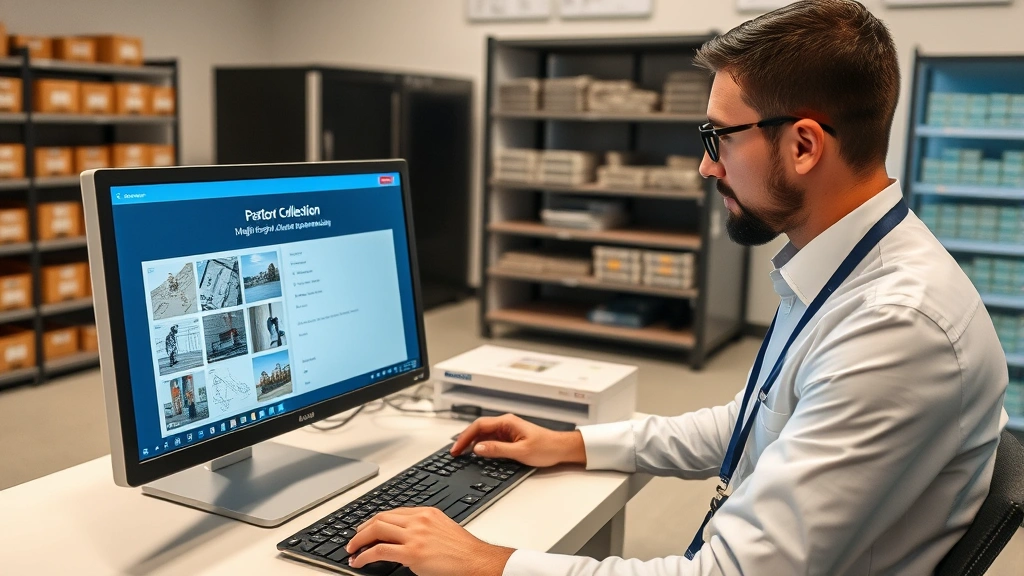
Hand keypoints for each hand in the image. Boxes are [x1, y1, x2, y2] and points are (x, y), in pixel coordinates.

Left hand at [345, 507, 512, 575]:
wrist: (475, 560)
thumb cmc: (463, 550)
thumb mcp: (442, 529)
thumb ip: (424, 529)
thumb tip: (406, 537)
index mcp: (426, 513)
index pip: (393, 512)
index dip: (375, 521)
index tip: (367, 528)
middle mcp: (418, 520)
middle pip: (381, 518)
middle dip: (362, 529)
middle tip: (354, 538)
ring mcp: (414, 535)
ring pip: (376, 531)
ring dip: (359, 541)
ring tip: (352, 550)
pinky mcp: (411, 553)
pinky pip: (380, 551)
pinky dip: (365, 556)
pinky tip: (359, 561)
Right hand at [450, 413, 585, 467]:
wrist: (561, 449)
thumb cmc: (546, 447)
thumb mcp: (520, 451)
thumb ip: (498, 450)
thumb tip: (478, 448)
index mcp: (507, 422)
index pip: (479, 426)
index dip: (464, 437)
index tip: (456, 449)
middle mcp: (505, 424)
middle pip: (478, 429)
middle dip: (464, 440)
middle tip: (454, 453)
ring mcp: (507, 431)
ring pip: (484, 435)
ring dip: (472, 443)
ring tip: (461, 454)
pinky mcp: (510, 438)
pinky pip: (491, 440)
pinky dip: (481, 446)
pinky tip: (477, 454)